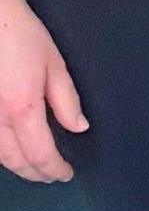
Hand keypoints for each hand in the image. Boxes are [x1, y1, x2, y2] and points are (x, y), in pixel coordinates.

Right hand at [0, 0, 84, 183]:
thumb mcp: (54, 64)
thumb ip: (66, 100)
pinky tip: (10, 149)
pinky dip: (0, 152)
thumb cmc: (20, 35)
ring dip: (16, 165)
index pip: (40, 154)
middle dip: (35, 172)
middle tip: (51, 175)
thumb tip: (79, 126)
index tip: (66, 173)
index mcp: (21, 107)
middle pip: (15, 161)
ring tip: (33, 167)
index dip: (54, 169)